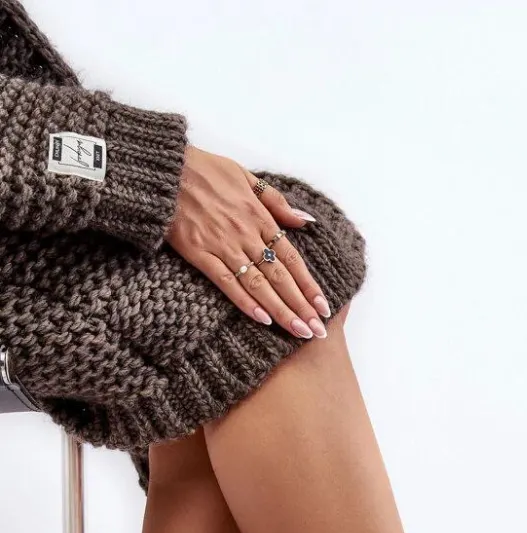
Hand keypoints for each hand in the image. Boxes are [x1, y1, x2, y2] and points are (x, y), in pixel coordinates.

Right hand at [166, 146, 331, 338]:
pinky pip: (226, 282)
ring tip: (299, 332)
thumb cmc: (204, 170)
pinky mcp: (200, 254)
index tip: (324, 307)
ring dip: (281, 310)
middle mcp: (246, 235)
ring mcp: (223, 246)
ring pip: (258, 284)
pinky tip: (261, 319)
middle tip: (318, 331)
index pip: (292, 258)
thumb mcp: (246, 176)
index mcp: (259, 217)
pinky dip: (244, 301)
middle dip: (301, 306)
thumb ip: (276, 202)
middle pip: (280, 277)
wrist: (164, 171)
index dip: (309, 285)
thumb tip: (304, 221)